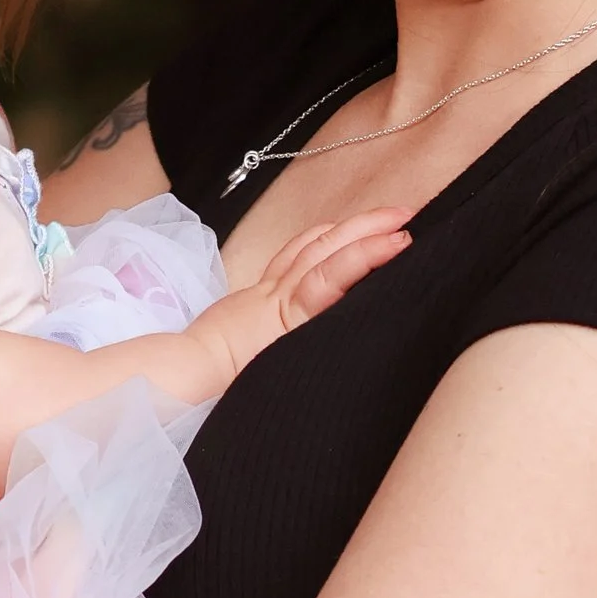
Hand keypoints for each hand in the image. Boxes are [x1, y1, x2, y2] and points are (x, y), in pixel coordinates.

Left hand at [215, 210, 410, 370]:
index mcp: (292, 318)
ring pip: (312, 244)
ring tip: (385, 219)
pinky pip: (294, 252)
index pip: (336, 274)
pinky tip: (337, 234)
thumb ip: (318, 355)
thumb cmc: (230, 382)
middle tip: (408, 214)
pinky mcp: (261, 288)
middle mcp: (283, 295)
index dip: (368, 254)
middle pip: (329, 247)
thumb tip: (357, 352)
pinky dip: (320, 237)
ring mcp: (270, 287)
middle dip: (369, 226)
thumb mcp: (282, 376)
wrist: (188, 373)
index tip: (402, 240)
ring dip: (350, 226)